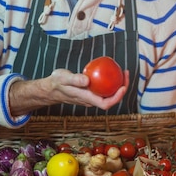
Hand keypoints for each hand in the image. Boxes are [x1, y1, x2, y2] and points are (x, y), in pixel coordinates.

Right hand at [9, 69, 128, 115]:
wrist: (50, 88)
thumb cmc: (56, 83)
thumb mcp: (64, 78)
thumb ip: (75, 79)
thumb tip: (87, 80)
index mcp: (86, 99)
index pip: (106, 103)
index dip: (117, 97)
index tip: (123, 86)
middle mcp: (90, 100)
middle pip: (111, 99)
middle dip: (122, 89)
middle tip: (126, 73)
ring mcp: (90, 97)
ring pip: (108, 95)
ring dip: (117, 85)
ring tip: (122, 72)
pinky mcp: (90, 93)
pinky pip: (103, 90)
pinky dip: (110, 83)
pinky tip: (111, 72)